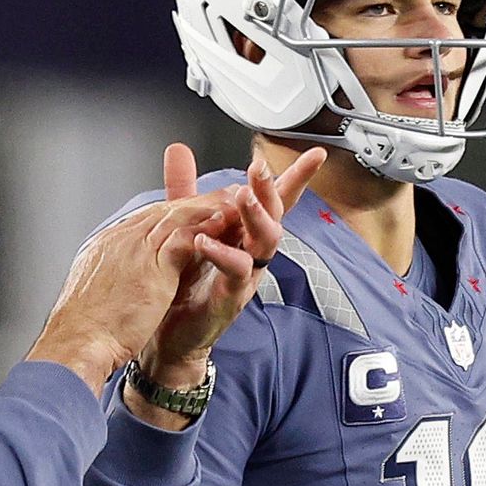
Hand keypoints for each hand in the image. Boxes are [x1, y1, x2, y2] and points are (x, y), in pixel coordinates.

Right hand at [29, 184, 259, 394]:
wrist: (77, 344)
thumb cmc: (84, 332)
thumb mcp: (96, 297)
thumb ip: (112, 282)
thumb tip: (120, 285)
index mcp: (105, 247)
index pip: (143, 221)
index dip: (171, 215)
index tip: (191, 213)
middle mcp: (119, 239)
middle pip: (162, 211)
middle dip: (193, 202)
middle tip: (221, 196)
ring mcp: (134, 248)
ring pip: (177, 217)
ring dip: (208, 208)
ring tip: (233, 203)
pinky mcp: (152, 264)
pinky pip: (185, 236)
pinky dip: (207, 228)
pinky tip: (226, 224)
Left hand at [138, 143, 324, 388]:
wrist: (170, 334)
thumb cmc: (183, 283)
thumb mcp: (184, 227)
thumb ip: (184, 189)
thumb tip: (179, 150)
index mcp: (245, 233)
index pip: (274, 200)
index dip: (295, 177)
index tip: (315, 154)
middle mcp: (253, 252)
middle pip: (274, 214)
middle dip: (271, 188)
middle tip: (260, 167)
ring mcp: (248, 274)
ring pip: (265, 240)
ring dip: (256, 216)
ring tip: (242, 196)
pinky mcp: (233, 295)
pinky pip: (237, 270)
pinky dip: (222, 253)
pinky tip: (207, 241)